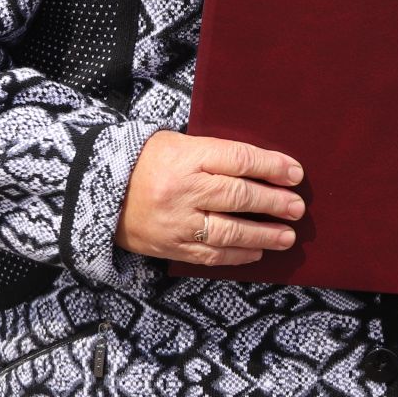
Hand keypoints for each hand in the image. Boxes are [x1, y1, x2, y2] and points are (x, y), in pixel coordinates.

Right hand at [115, 130, 305, 266]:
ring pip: (228, 231)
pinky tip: (257, 252)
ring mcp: (177, 222)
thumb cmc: (148, 161)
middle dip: (274, 203)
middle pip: (238, 196)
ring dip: (263, 235)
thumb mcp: (180, 143)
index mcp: (187, 156)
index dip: (271, 166)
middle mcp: (183, 190)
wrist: (100, 191)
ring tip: (287, 236)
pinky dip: (238, 254)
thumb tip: (264, 166)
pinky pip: (211, 254)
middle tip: (297, 208)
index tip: (296, 173)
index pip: (239, 159)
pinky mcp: (171, 247)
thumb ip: (216, 154)